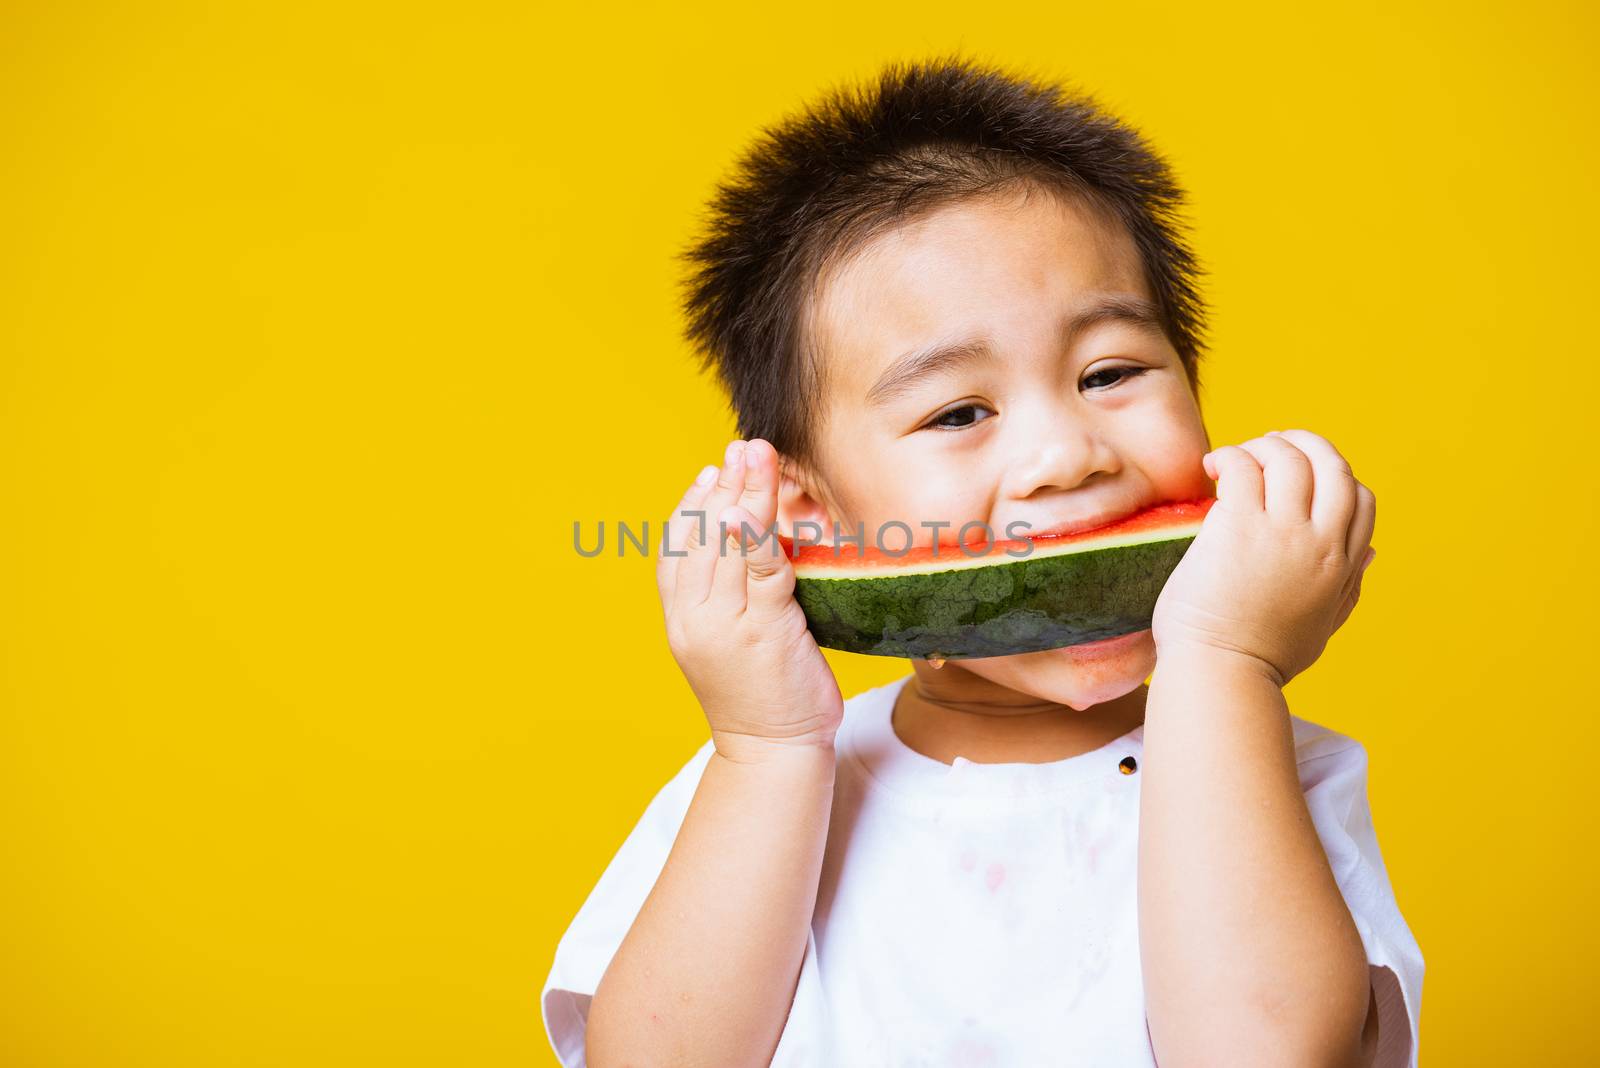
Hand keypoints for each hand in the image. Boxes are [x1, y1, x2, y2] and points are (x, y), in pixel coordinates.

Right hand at [657, 438, 844, 762]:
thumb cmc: (763, 693)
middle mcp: (693, 620)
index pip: (677, 548)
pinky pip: (760, 573)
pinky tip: (763, 507)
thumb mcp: (734, 637)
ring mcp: (725, 626)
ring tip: (758, 457)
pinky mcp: (762, 633)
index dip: (692, 504)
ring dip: (744, 495)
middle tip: (743, 447)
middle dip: (723, 486)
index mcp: (682, 620)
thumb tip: (745, 536)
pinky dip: (759, 536)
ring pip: (729, 547)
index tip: (710, 470)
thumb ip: (731, 591)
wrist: (774, 752)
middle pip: (702, 537)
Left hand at [1151, 428, 1376, 687]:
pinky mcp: (1239, 527)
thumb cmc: (1260, 657)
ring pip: (1289, 457)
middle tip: (1271, 445)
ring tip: (1234, 458)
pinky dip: (1229, 456)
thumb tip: (1371, 555)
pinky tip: (1212, 467)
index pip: (1361, 499)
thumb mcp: (1323, 624)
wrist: (1221, 675)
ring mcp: (1283, 533)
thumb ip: (1348, 586)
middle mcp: (1321, 543)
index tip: (1302, 477)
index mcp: (1343, 566)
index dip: (1335, 476)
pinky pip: (1242, 467)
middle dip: (1306, 443)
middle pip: (1333, 465)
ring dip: (1263, 445)